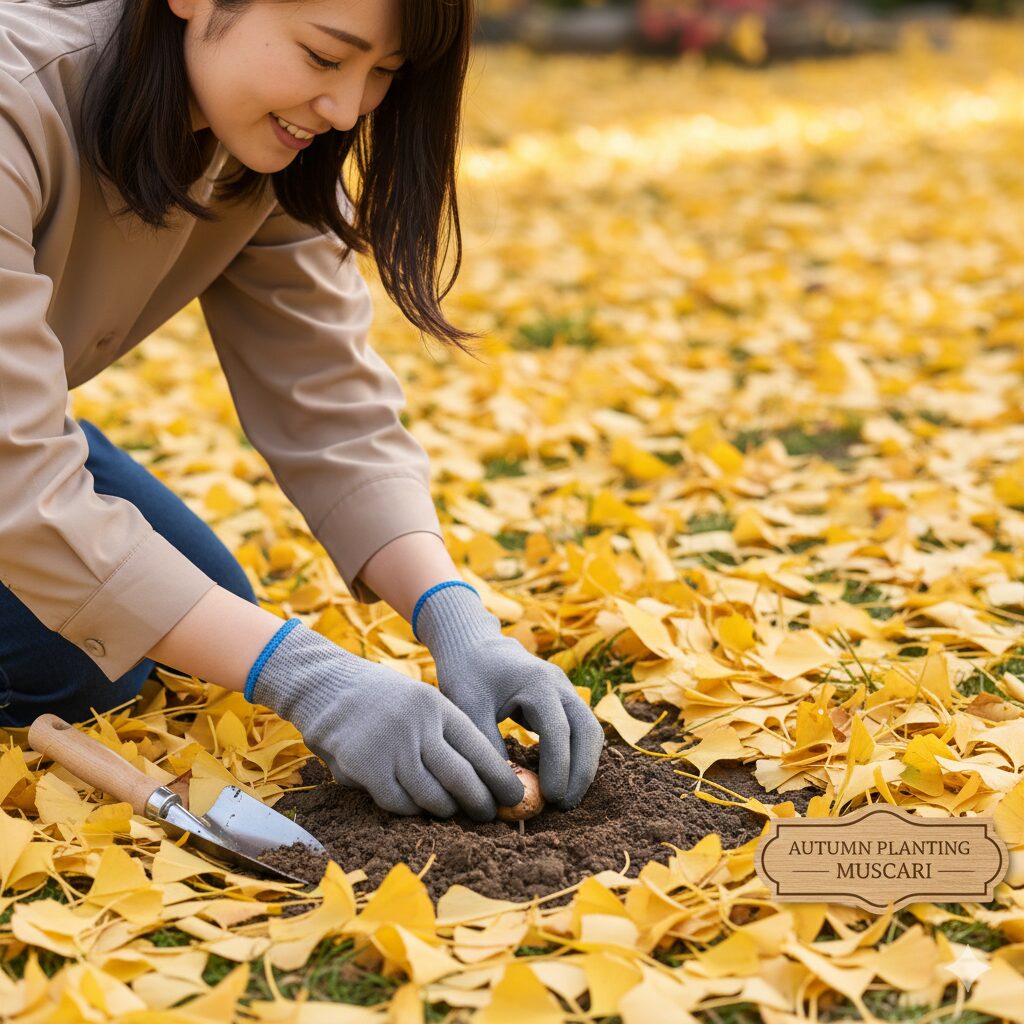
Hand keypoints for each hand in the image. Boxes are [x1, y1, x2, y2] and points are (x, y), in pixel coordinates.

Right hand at [246, 619, 525, 820]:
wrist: (326, 686)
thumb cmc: (380, 700)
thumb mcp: (419, 700)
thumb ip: (445, 731)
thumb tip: (483, 775)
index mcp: (437, 706)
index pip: (479, 748)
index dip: (500, 777)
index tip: (515, 795)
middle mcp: (418, 725)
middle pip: (461, 777)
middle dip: (480, 802)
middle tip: (488, 815)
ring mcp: (392, 746)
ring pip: (432, 795)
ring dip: (446, 810)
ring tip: (451, 812)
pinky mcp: (366, 767)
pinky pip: (399, 802)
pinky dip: (410, 809)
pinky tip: (413, 806)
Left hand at [413, 583, 604, 809]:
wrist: (473, 645)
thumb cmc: (467, 675)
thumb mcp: (468, 709)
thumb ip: (486, 745)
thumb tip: (502, 791)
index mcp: (537, 683)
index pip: (558, 731)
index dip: (558, 768)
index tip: (549, 798)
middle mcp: (559, 684)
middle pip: (587, 731)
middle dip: (581, 771)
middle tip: (564, 806)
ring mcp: (566, 690)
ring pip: (590, 730)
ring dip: (584, 765)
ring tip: (565, 799)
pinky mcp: (563, 698)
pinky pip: (581, 729)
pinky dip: (578, 755)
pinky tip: (562, 779)